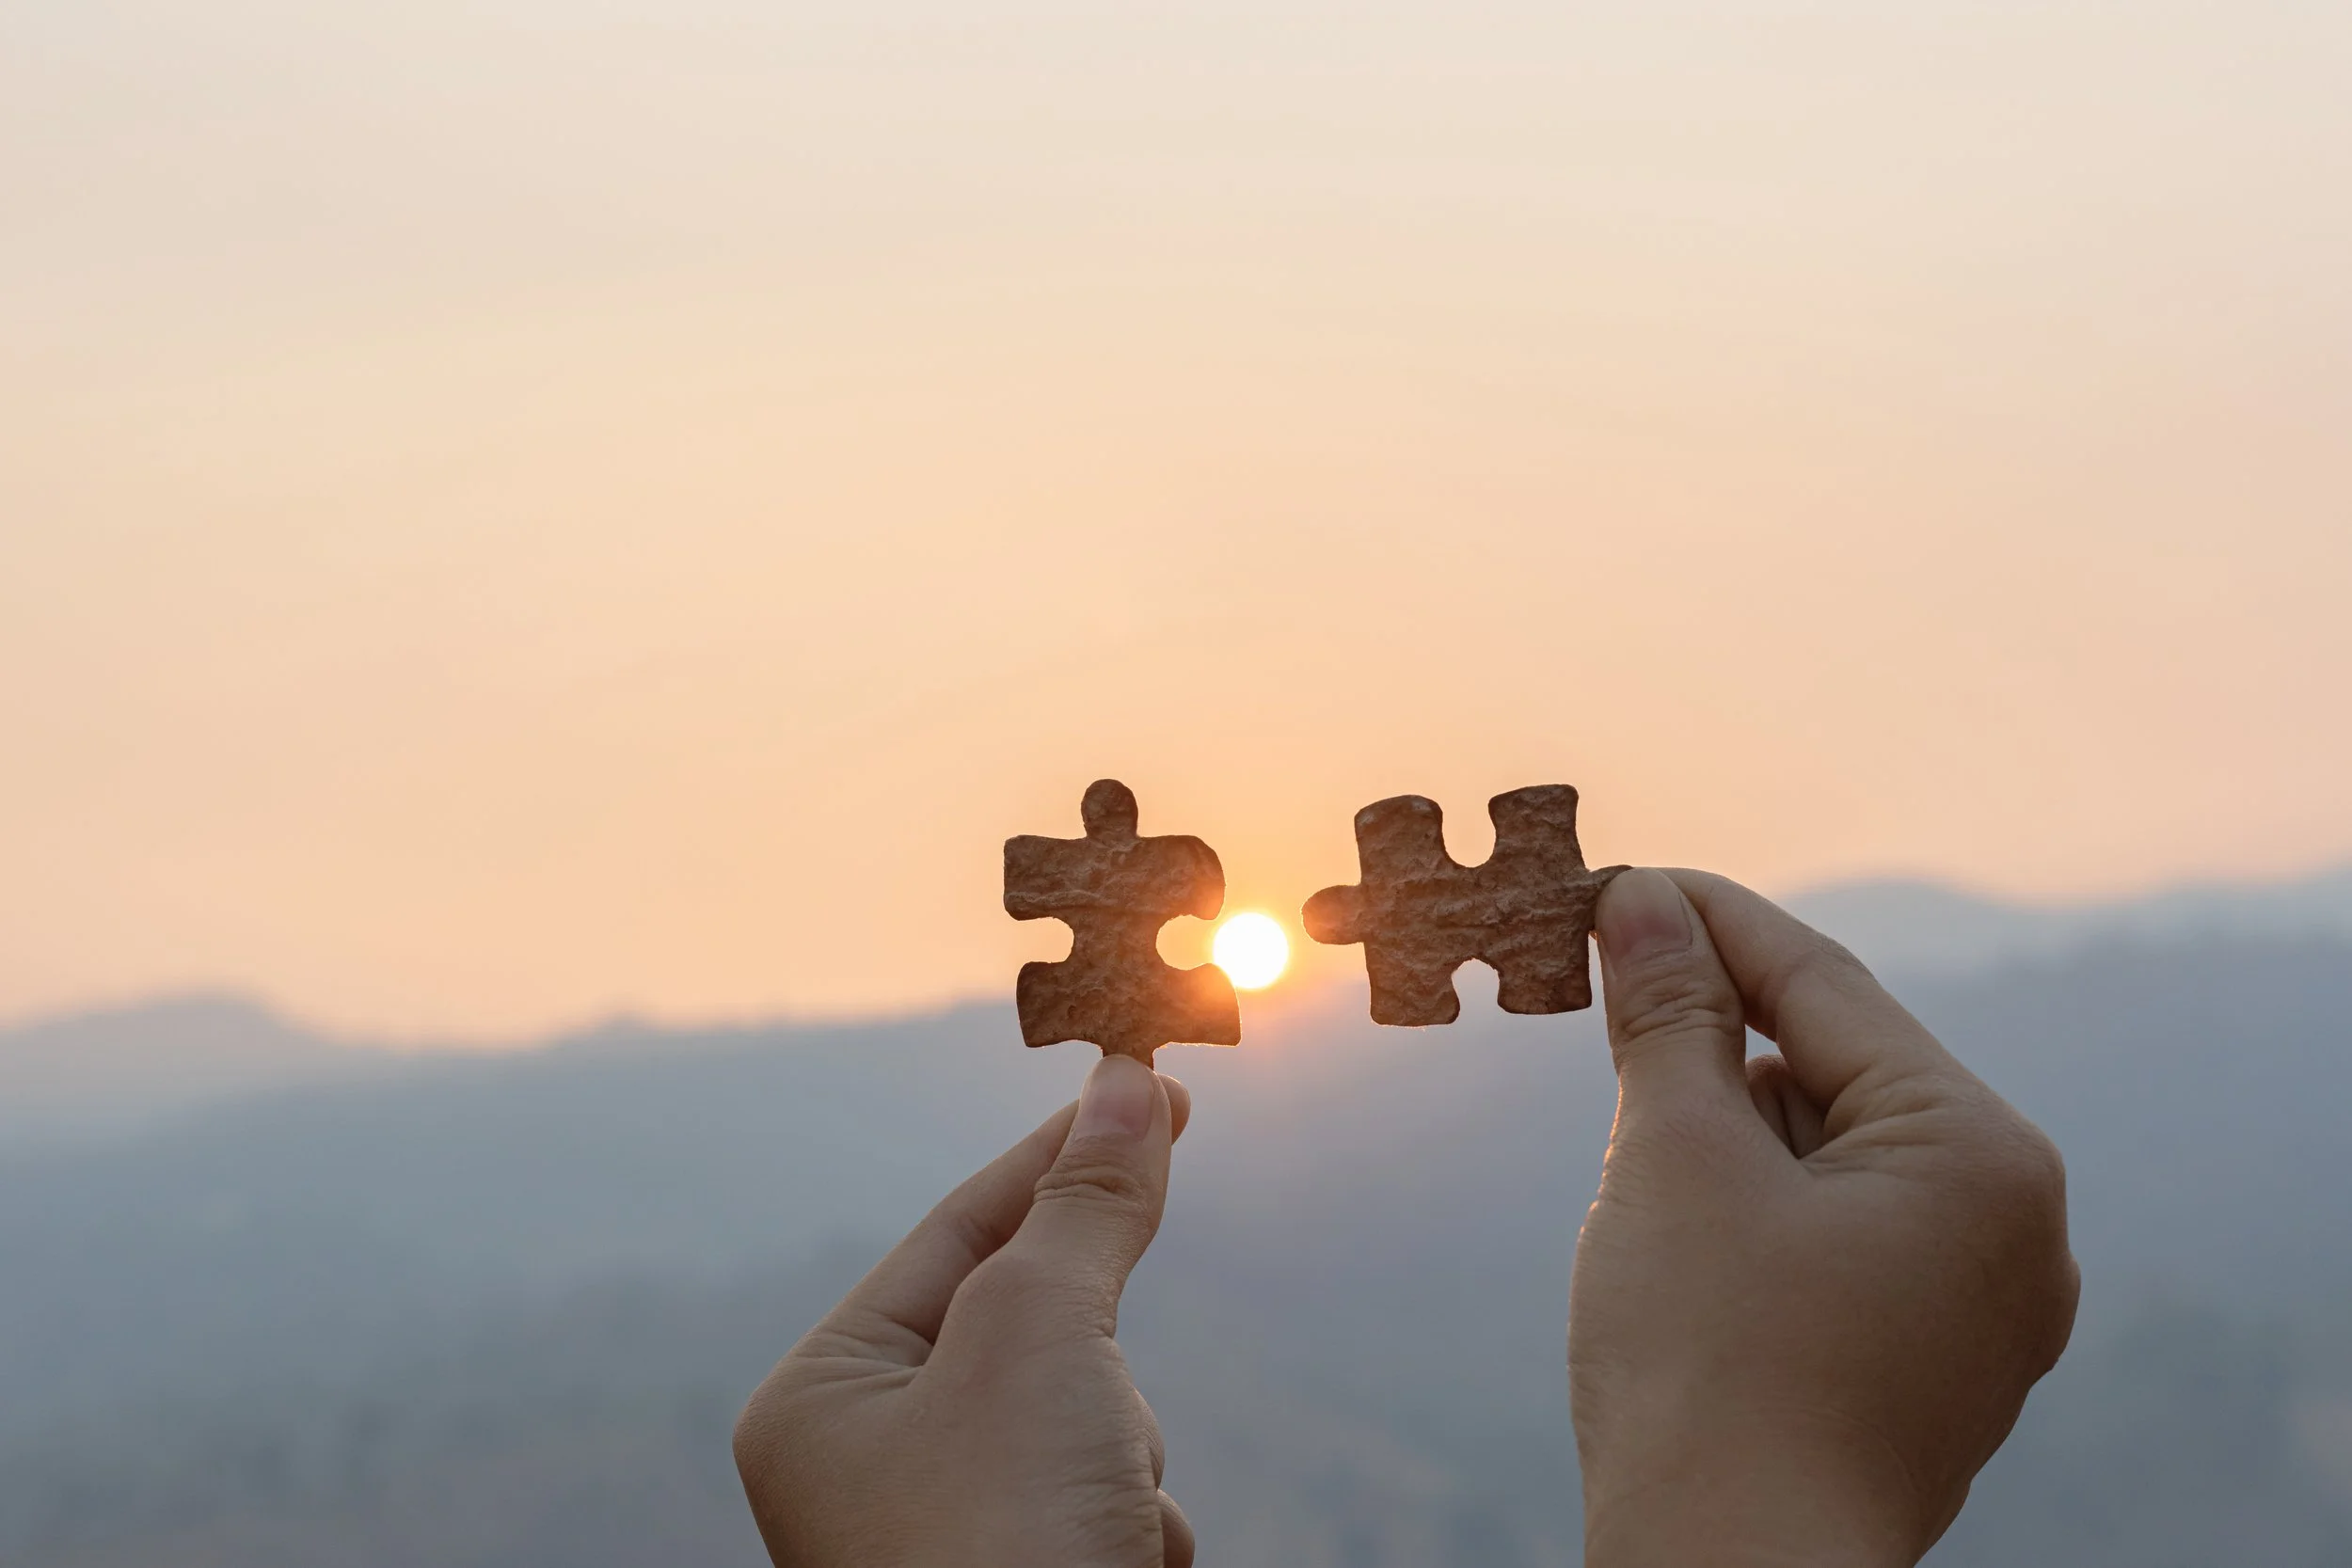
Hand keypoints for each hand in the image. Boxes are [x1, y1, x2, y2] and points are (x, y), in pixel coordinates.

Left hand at [735, 1055, 1194, 1567]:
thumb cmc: (1002, 1537)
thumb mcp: (1041, 1337)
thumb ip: (1086, 1205)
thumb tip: (1129, 1081)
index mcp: (824, 1398)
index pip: (958, 1232)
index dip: (1059, 1156)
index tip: (1155, 1087)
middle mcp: (871, 1466)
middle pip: (1033, 1331)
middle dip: (1092, 1364)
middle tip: (1098, 1405)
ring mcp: (949, 1535)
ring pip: (1088, 1421)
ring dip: (1123, 1457)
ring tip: (1094, 1525)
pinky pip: (1110, 1505)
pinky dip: (1135, 1528)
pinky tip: (1121, 1567)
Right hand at [1572, 870, 2079, 1567]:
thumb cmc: (1704, 1370)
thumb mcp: (1674, 1160)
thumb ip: (1669, 1017)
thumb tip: (1645, 902)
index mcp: (1980, 1158)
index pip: (1826, 988)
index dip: (1711, 921)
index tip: (1621, 878)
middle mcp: (2012, 1228)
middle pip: (1838, 1072)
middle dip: (1716, 1035)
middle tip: (1603, 989)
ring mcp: (1980, 1309)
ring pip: (1835, 1158)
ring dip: (1732, 1130)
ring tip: (1643, 1158)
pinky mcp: (1930, 1367)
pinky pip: (1843, 1238)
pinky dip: (1758, 1208)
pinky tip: (1686, 1231)